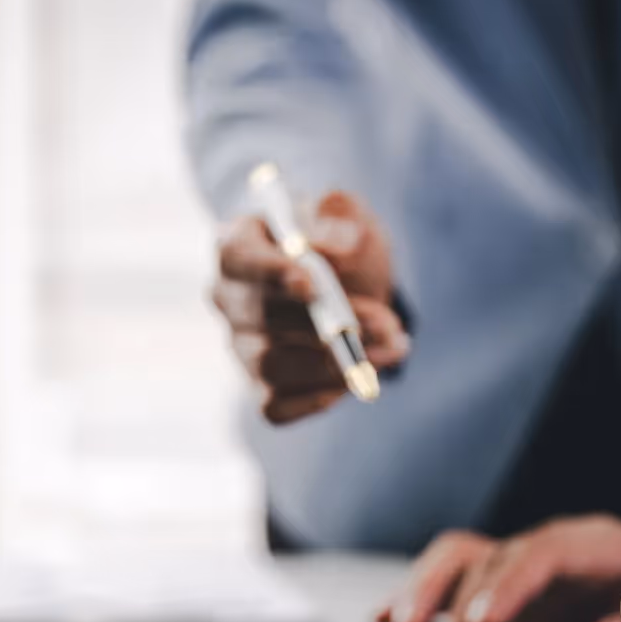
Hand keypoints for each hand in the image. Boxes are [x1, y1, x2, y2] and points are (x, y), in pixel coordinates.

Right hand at [211, 189, 409, 423]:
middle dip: (324, 322)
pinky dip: (320, 397)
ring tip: (392, 348)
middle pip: (259, 317)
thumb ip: (342, 216)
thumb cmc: (340, 244)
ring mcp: (240, 347)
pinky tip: (356, 378)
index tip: (311, 284)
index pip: (239, 258)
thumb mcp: (349, 217)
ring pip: (271, 366)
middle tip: (382, 323)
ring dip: (334, 364)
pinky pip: (277, 406)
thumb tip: (340, 243)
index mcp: (236, 245)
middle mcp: (228, 299)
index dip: (271, 273)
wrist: (353, 288)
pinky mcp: (259, 388)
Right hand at [379, 516, 620, 621]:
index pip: (544, 552)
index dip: (507, 585)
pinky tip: (384, 621)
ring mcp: (523, 572)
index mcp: (600, 549)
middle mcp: (553, 552)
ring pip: (460, 563)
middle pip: (491, 556)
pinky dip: (417, 599)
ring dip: (425, 593)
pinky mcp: (501, 595)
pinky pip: (450, 586)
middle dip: (453, 596)